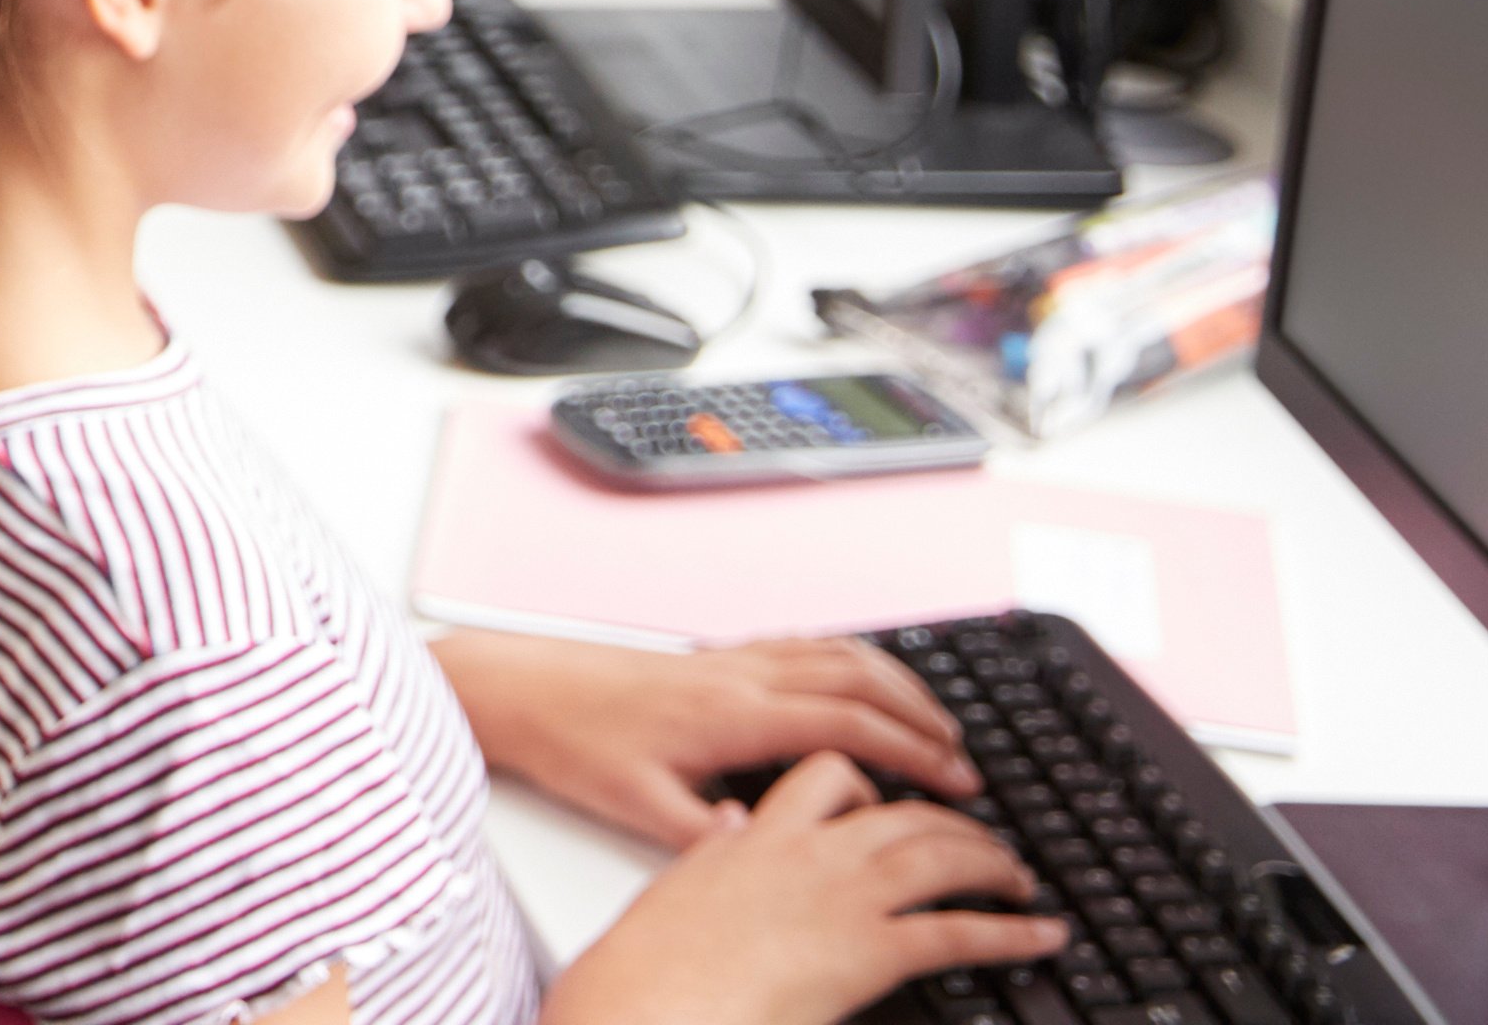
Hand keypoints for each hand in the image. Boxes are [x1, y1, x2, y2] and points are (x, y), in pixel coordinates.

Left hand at [438, 630, 978, 848]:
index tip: (959, 780)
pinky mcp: (713, 655)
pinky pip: (803, 644)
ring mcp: (728, 658)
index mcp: (733, 714)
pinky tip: (864, 678)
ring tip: (937, 718)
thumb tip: (761, 843)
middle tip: (968, 756)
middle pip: (860, 680)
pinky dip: (852, 657)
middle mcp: (740, 675)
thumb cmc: (574, 745)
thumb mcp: (637, 808)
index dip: (914, 752)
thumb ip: (704, 833)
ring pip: (836, 654)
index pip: (850, 726)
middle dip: (924, 716)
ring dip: (896, 681)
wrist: (519, 688)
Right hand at [548, 753, 1067, 1024]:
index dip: (874, 786)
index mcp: (758, 835)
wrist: (649, 1001)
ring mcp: (843, 898)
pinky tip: (1043, 934)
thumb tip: (728, 828)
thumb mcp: (677, 885)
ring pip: (941, 854)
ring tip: (1021, 878)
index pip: (830, 777)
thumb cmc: (652, 962)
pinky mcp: (871, 952)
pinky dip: (1013, 932)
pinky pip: (961, 932)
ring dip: (993, 862)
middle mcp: (809, 853)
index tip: (897, 801)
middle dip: (955, 823)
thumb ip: (713, 847)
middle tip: (986, 842)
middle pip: (904, 814)